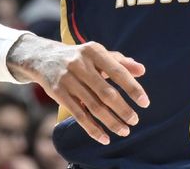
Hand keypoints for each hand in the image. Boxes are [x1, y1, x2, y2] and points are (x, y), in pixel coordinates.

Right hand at [7, 35, 149, 144]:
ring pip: (93, 106)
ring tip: (124, 130)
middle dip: (122, 109)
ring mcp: (67, 79)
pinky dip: (92, 128)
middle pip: (106, 92)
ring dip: (110, 121)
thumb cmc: (80, 57)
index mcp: (94, 51)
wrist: (44, 58)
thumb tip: (142, 71)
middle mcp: (80, 64)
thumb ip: (120, 62)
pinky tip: (104, 137)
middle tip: (135, 121)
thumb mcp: (98, 54)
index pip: (118, 72)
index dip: (132, 88)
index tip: (145, 103)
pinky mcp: (58, 93)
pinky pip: (78, 115)